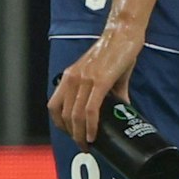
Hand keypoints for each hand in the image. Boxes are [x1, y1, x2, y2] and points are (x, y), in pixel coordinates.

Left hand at [48, 26, 143, 145]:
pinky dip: (91, 126)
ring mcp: (85, 79)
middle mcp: (73, 78)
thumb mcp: (106, 74)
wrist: (124, 33)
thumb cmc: (116, 52)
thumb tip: (123, 110)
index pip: (54, 106)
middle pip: (64, 115)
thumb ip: (112, 93)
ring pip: (76, 115)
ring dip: (80, 135)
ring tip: (88, 144)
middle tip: (82, 145)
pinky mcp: (101, 81)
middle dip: (72, 134)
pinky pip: (91, 110)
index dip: (60, 124)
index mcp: (70, 76)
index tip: (71, 134)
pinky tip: (94, 136)